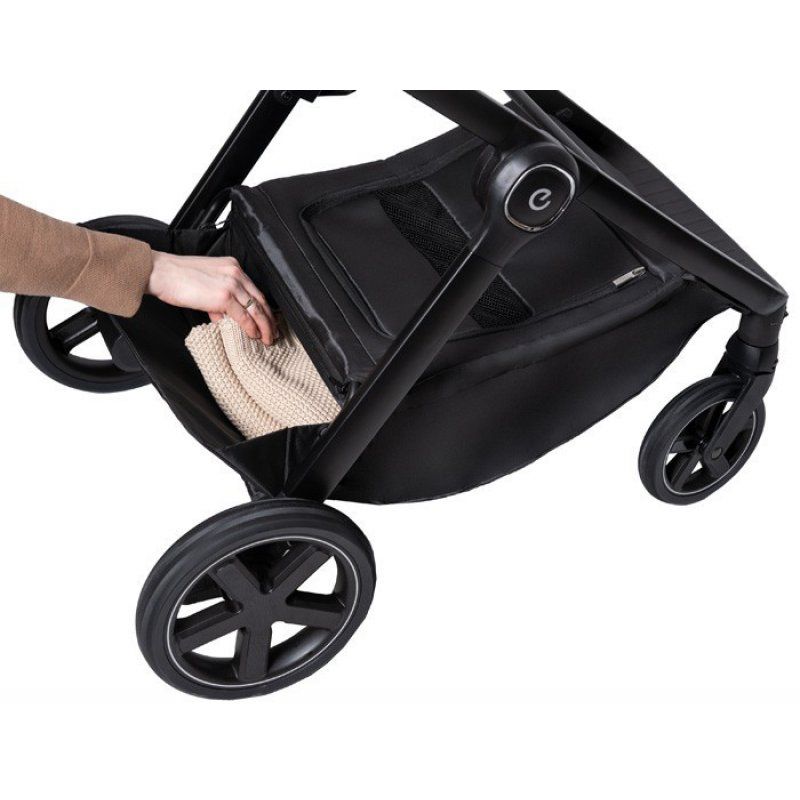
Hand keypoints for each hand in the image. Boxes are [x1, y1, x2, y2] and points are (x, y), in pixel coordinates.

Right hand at [147, 252, 277, 342]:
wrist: (161, 272)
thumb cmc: (177, 277)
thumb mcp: (205, 284)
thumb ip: (217, 299)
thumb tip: (223, 316)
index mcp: (232, 267)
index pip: (255, 290)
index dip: (263, 307)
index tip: (267, 319)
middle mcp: (236, 273)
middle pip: (260, 300)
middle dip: (269, 319)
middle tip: (273, 332)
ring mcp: (231, 284)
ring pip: (256, 309)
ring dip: (264, 326)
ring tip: (267, 338)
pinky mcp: (224, 296)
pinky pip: (243, 316)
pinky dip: (251, 327)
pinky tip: (254, 335)